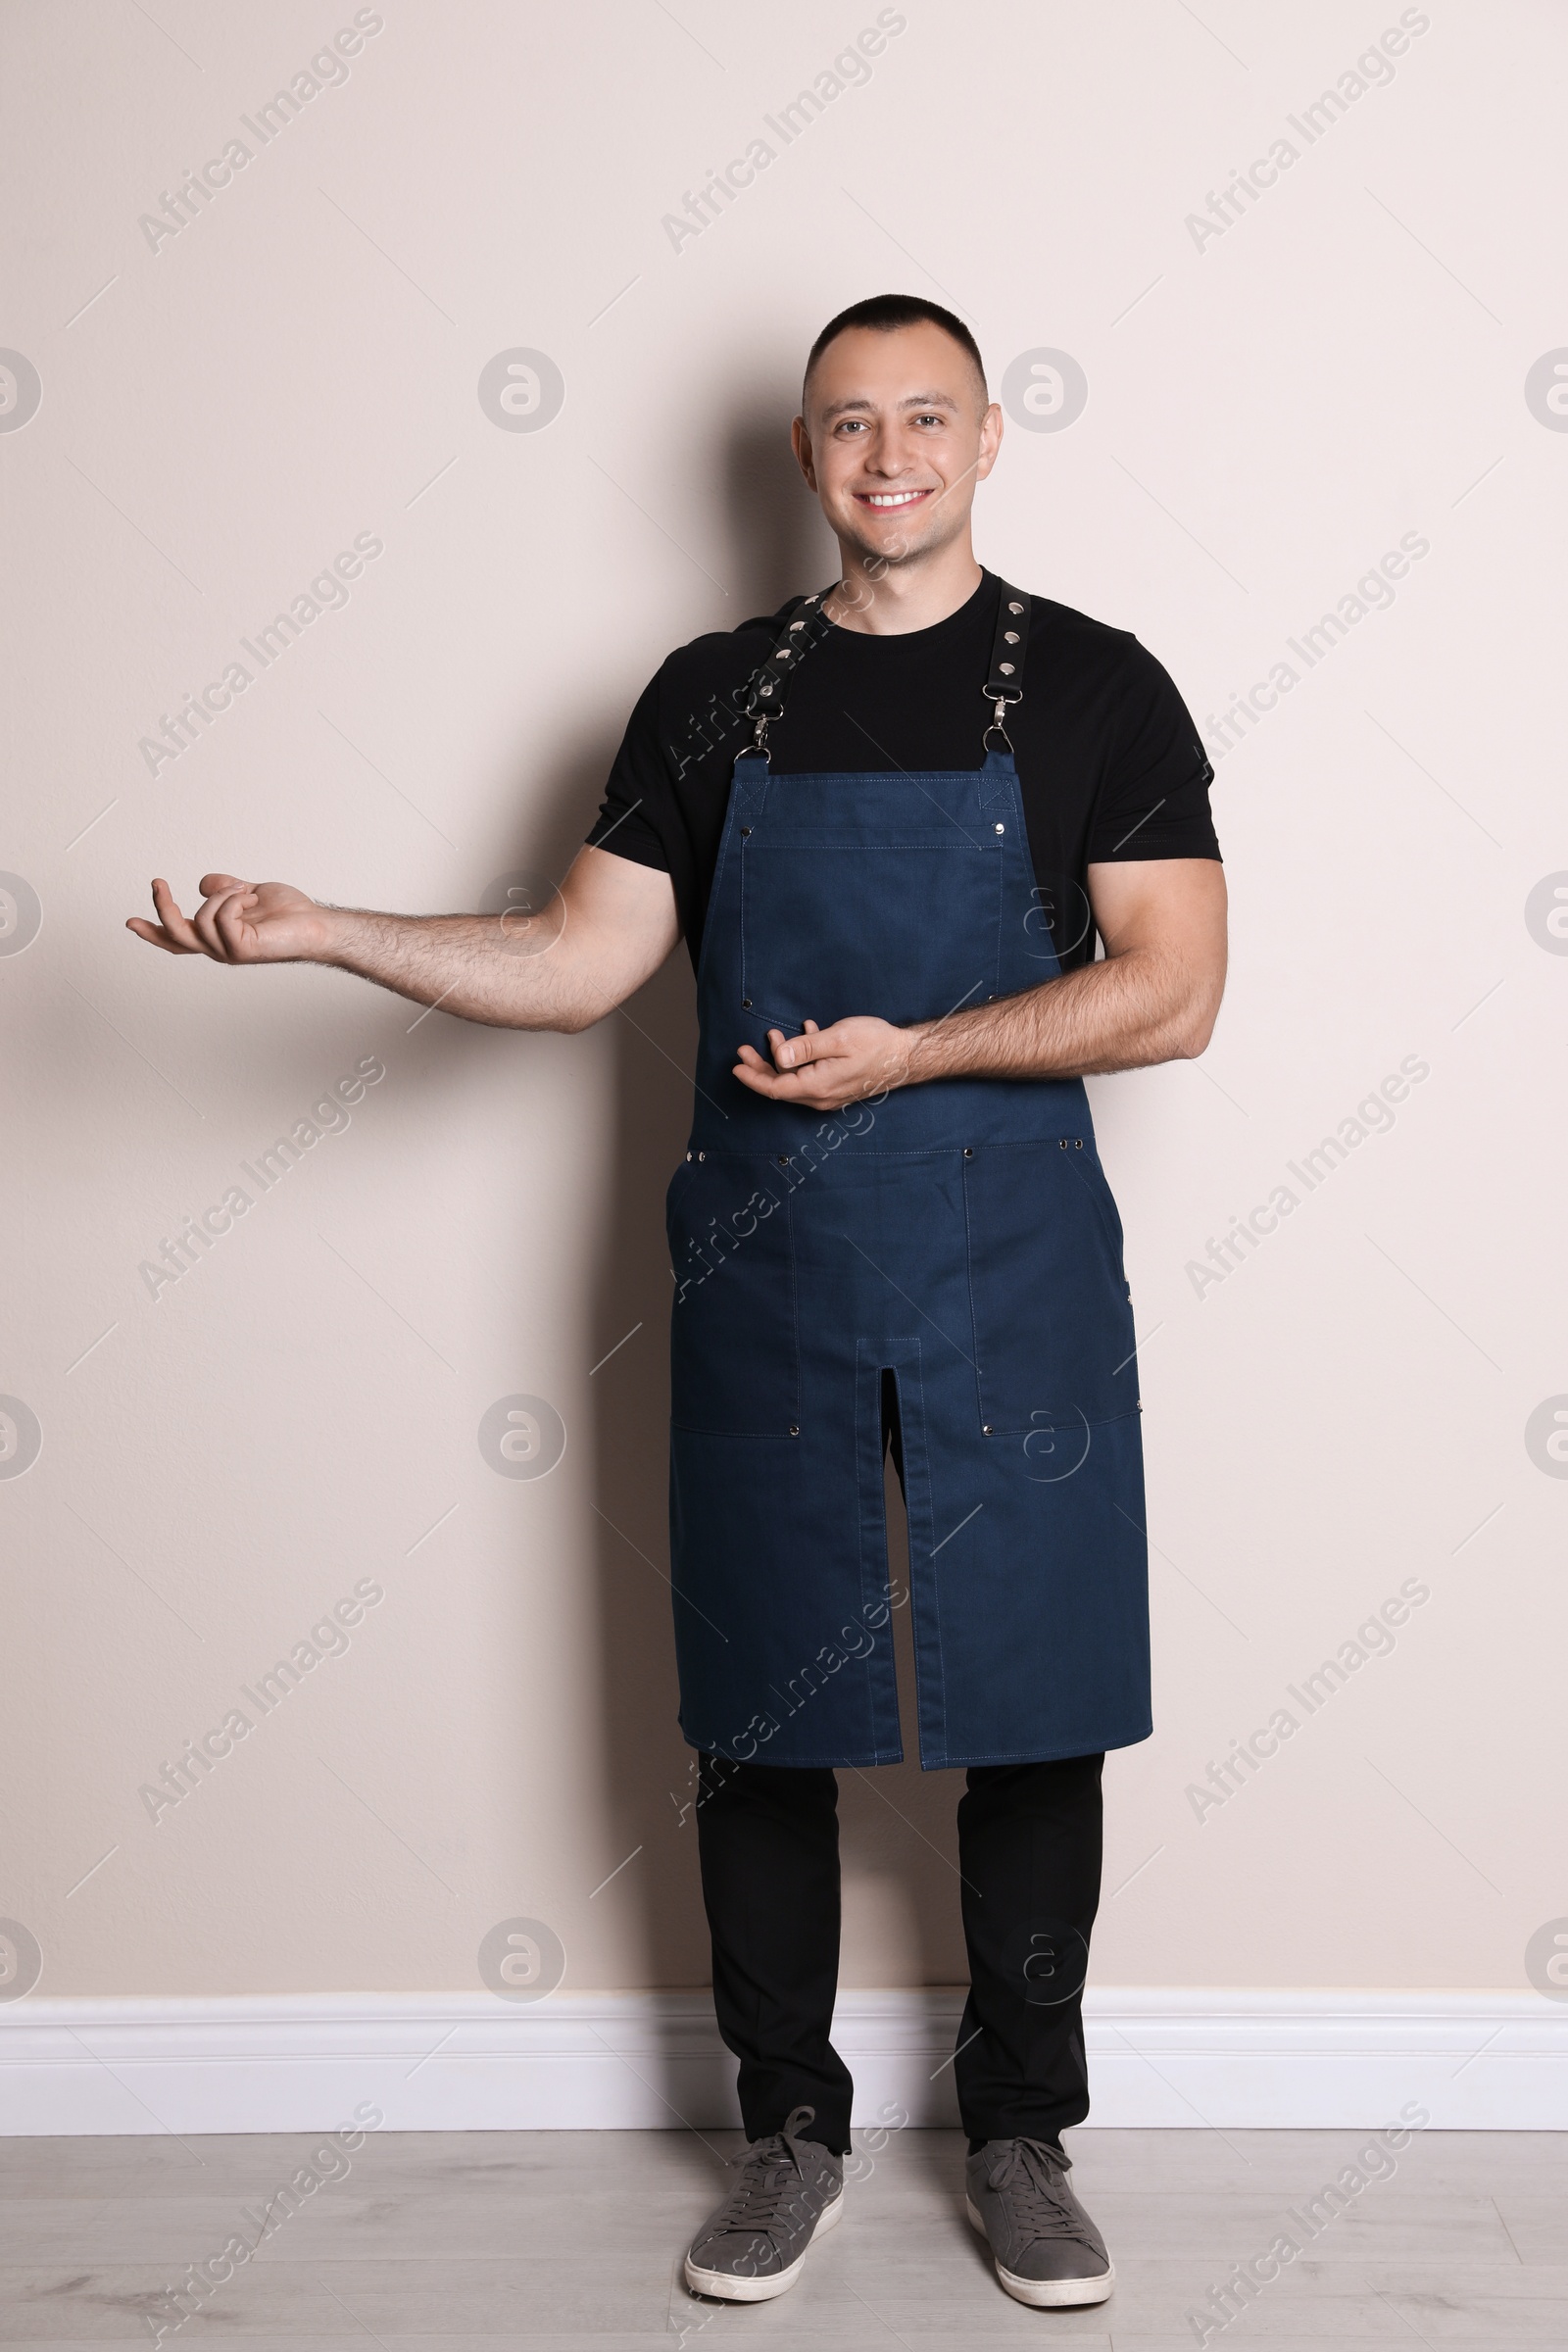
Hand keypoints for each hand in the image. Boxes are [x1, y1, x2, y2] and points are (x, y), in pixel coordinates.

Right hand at [126, 874, 332, 964]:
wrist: (317, 924)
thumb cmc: (289, 913)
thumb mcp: (247, 892)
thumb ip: (223, 888)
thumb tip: (202, 883)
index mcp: (217, 937)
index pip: (178, 939)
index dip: (153, 931)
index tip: (129, 921)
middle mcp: (219, 948)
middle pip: (175, 935)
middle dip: (162, 909)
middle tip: (157, 881)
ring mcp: (230, 951)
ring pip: (200, 918)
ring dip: (221, 895)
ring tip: (245, 889)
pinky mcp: (242, 949)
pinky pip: (221, 916)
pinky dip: (234, 899)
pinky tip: (252, 898)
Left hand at [733, 1016, 918, 1109]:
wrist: (906, 1057)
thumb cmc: (876, 1044)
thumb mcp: (839, 1038)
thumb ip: (806, 1048)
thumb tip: (779, 1058)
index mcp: (818, 1086)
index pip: (774, 1088)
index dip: (752, 1077)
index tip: (736, 1065)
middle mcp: (820, 1097)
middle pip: (780, 1088)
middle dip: (760, 1068)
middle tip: (745, 1049)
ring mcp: (829, 1096)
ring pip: (794, 1082)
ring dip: (781, 1060)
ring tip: (775, 1036)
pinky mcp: (836, 1089)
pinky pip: (808, 1079)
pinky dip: (799, 1061)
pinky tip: (805, 1036)